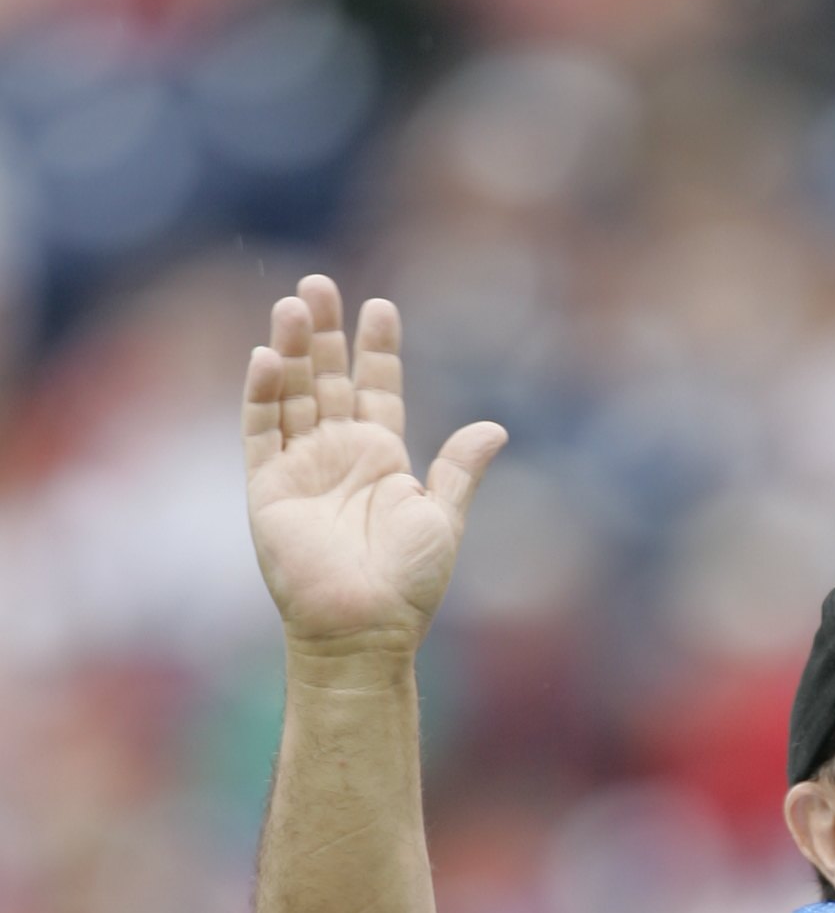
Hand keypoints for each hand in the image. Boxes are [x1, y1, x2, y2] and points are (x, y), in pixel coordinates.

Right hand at [244, 274, 505, 655]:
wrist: (365, 629)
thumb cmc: (408, 585)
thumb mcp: (443, 520)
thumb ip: (460, 470)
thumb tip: (496, 427)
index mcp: (382, 460)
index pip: (376, 390)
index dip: (377, 350)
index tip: (381, 307)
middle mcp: (338, 456)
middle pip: (325, 378)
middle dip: (323, 333)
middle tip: (320, 284)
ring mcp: (300, 468)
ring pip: (291, 393)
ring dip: (291, 349)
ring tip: (296, 303)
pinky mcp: (268, 488)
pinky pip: (260, 431)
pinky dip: (262, 393)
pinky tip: (268, 356)